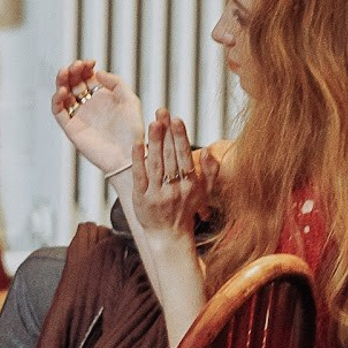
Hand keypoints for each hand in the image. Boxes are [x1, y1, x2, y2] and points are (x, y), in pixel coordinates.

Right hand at [51, 59, 143, 174]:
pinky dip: (57, 100)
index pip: (87, 77)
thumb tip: (98, 73)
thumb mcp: (130, 100)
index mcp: (102, 98)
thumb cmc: (132, 130)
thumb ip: (116, 83)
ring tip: (65, 73)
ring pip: (63, 95)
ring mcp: (79, 117)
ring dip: (61, 82)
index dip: (85, 67)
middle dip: (72, 71)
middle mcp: (89, 106)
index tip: (90, 62)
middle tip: (76, 66)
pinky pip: (59, 113)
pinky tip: (63, 91)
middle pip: (73, 83)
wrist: (128, 154)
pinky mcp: (71, 129)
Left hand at [125, 109, 205, 243]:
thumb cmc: (187, 209)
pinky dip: (138, 160)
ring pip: (155, 164)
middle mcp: (174, 190)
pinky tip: (137, 144)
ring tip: (152, 123)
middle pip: (169, 157)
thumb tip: (207, 151)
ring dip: (154, 142)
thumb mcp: (205, 192)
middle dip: (166, 133)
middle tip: (162, 112)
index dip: (180, 137)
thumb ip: (210, 171)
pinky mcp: (141, 199)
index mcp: (190, 185)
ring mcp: (157, 195)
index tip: (177, 119)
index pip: (184, 157)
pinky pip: (139, 177)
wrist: (169, 235)